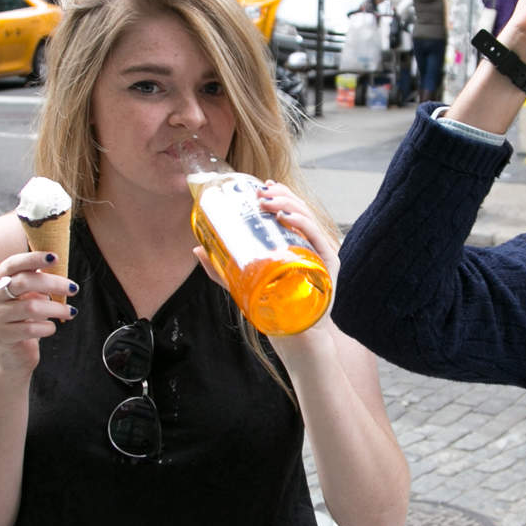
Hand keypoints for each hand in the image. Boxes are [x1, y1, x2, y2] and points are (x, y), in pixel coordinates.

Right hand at [0, 252, 77, 376]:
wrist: (12, 354)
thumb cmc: (24, 319)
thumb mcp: (28, 296)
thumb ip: (36, 280)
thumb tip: (57, 264)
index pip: (13, 264)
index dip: (33, 258)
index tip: (55, 257)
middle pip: (23, 282)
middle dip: (53, 283)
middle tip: (74, 288)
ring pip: (31, 307)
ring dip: (57, 308)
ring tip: (70, 311)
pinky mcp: (2, 337)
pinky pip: (31, 329)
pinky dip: (47, 327)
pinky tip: (51, 327)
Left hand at [192, 181, 337, 350]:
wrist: (299, 338)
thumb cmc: (276, 309)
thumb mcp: (244, 283)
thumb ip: (222, 269)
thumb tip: (196, 249)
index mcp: (297, 242)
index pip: (291, 210)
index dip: (279, 194)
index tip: (261, 186)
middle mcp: (312, 244)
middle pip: (299, 210)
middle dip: (280, 196)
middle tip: (260, 194)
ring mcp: (321, 254)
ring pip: (307, 219)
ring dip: (288, 205)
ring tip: (269, 202)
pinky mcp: (328, 266)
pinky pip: (318, 239)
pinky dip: (303, 225)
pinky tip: (287, 218)